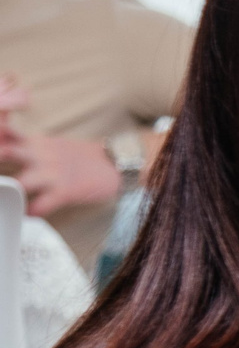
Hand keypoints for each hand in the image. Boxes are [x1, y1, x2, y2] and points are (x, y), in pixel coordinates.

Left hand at [0, 133, 118, 214]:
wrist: (118, 163)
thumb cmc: (84, 158)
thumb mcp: (52, 145)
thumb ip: (28, 147)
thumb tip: (4, 150)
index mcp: (37, 144)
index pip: (8, 134)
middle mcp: (42, 156)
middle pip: (8, 152)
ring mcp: (53, 174)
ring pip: (22, 181)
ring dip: (10, 190)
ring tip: (5, 198)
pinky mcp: (66, 191)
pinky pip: (43, 205)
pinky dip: (32, 212)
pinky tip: (28, 214)